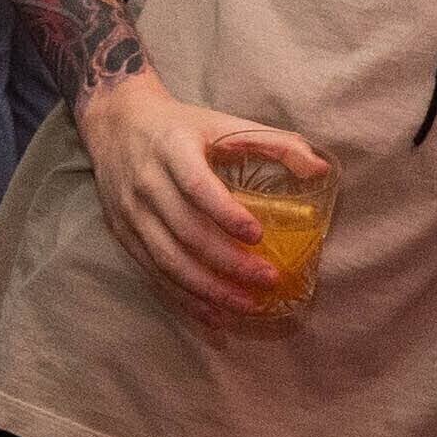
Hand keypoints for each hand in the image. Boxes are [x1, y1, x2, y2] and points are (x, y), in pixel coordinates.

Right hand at [77, 75, 330, 322]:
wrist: (115, 122)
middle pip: (186, 231)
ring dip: (209, 289)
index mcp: (172, 149)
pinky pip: (154, 274)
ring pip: (168, 261)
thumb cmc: (180, 126)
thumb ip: (274, 142)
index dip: (225, 212)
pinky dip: (185, 298)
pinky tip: (214, 314)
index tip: (258, 234)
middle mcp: (146, 183)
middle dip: (228, 262)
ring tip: (247, 305)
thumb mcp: (222, 122)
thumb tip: (321, 170)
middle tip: (268, 279)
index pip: (196, 185)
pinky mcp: (124, 234)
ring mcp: (131, 213)